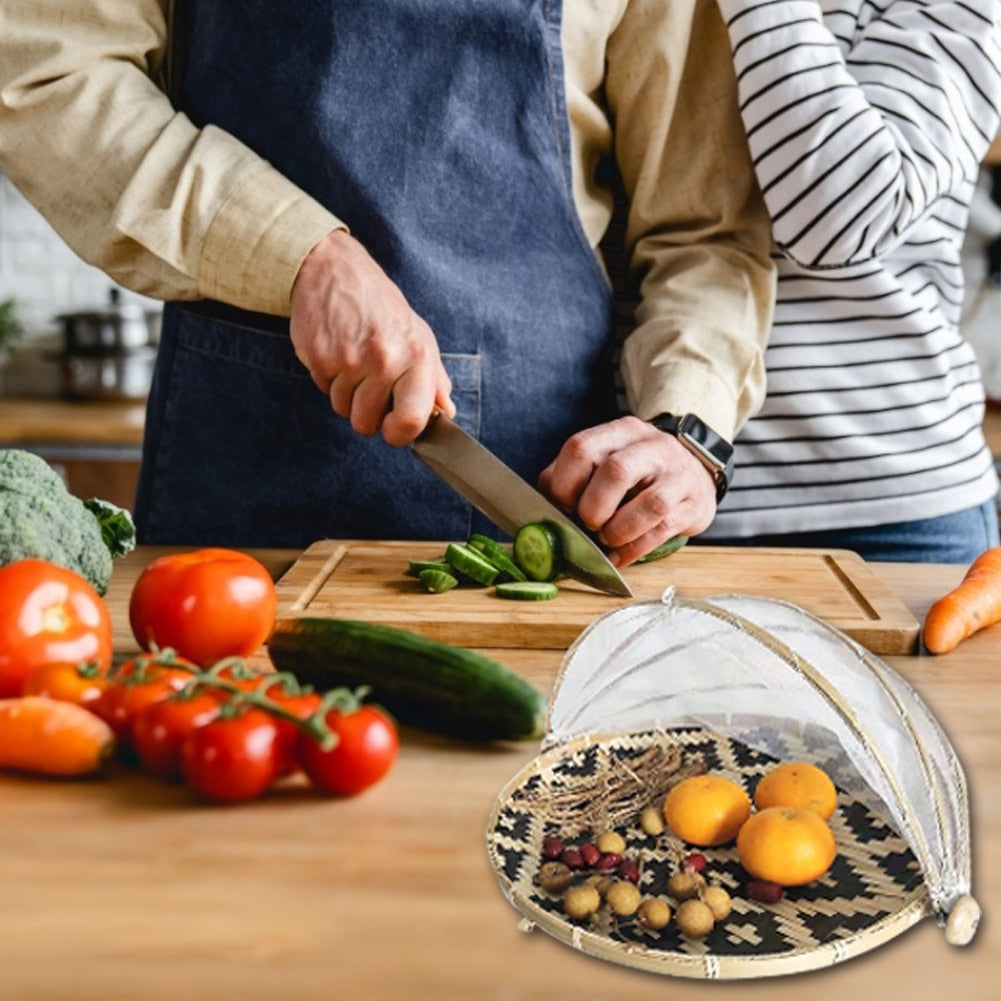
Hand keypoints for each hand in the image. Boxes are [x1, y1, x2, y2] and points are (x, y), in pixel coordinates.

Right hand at [289, 230, 454, 445]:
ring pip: (343, 409)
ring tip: (353, 361)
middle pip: (367, 424)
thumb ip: (434, 379)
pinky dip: (328, 378)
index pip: (412, 420)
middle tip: (369, 384)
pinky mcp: (319, 357)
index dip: (400, 435)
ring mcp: (348, 359)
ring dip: (346, 394)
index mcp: (416, 355)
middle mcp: (384, 359)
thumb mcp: (418, 335)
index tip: (394, 429)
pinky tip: (336, 352)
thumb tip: (446, 413)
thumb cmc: (380, 306)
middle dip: (366, 413)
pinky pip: (323, 390)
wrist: (334, 270)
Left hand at [538, 416, 718, 566]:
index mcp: (620, 432)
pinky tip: (619, 557)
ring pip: (650, 504)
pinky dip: (634, 550)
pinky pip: (663, 530)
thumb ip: (571, 476)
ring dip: (618, 531)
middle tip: (588, 523)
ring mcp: (677, 475)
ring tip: (607, 539)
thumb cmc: (638, 474)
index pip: (582, 448)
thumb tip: (543, 505)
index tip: (563, 504)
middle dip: (594, 507)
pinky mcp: (693, 505)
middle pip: (616, 471)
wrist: (694, 473)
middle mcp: (652, 447)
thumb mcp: (605, 460)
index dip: (565, 483)